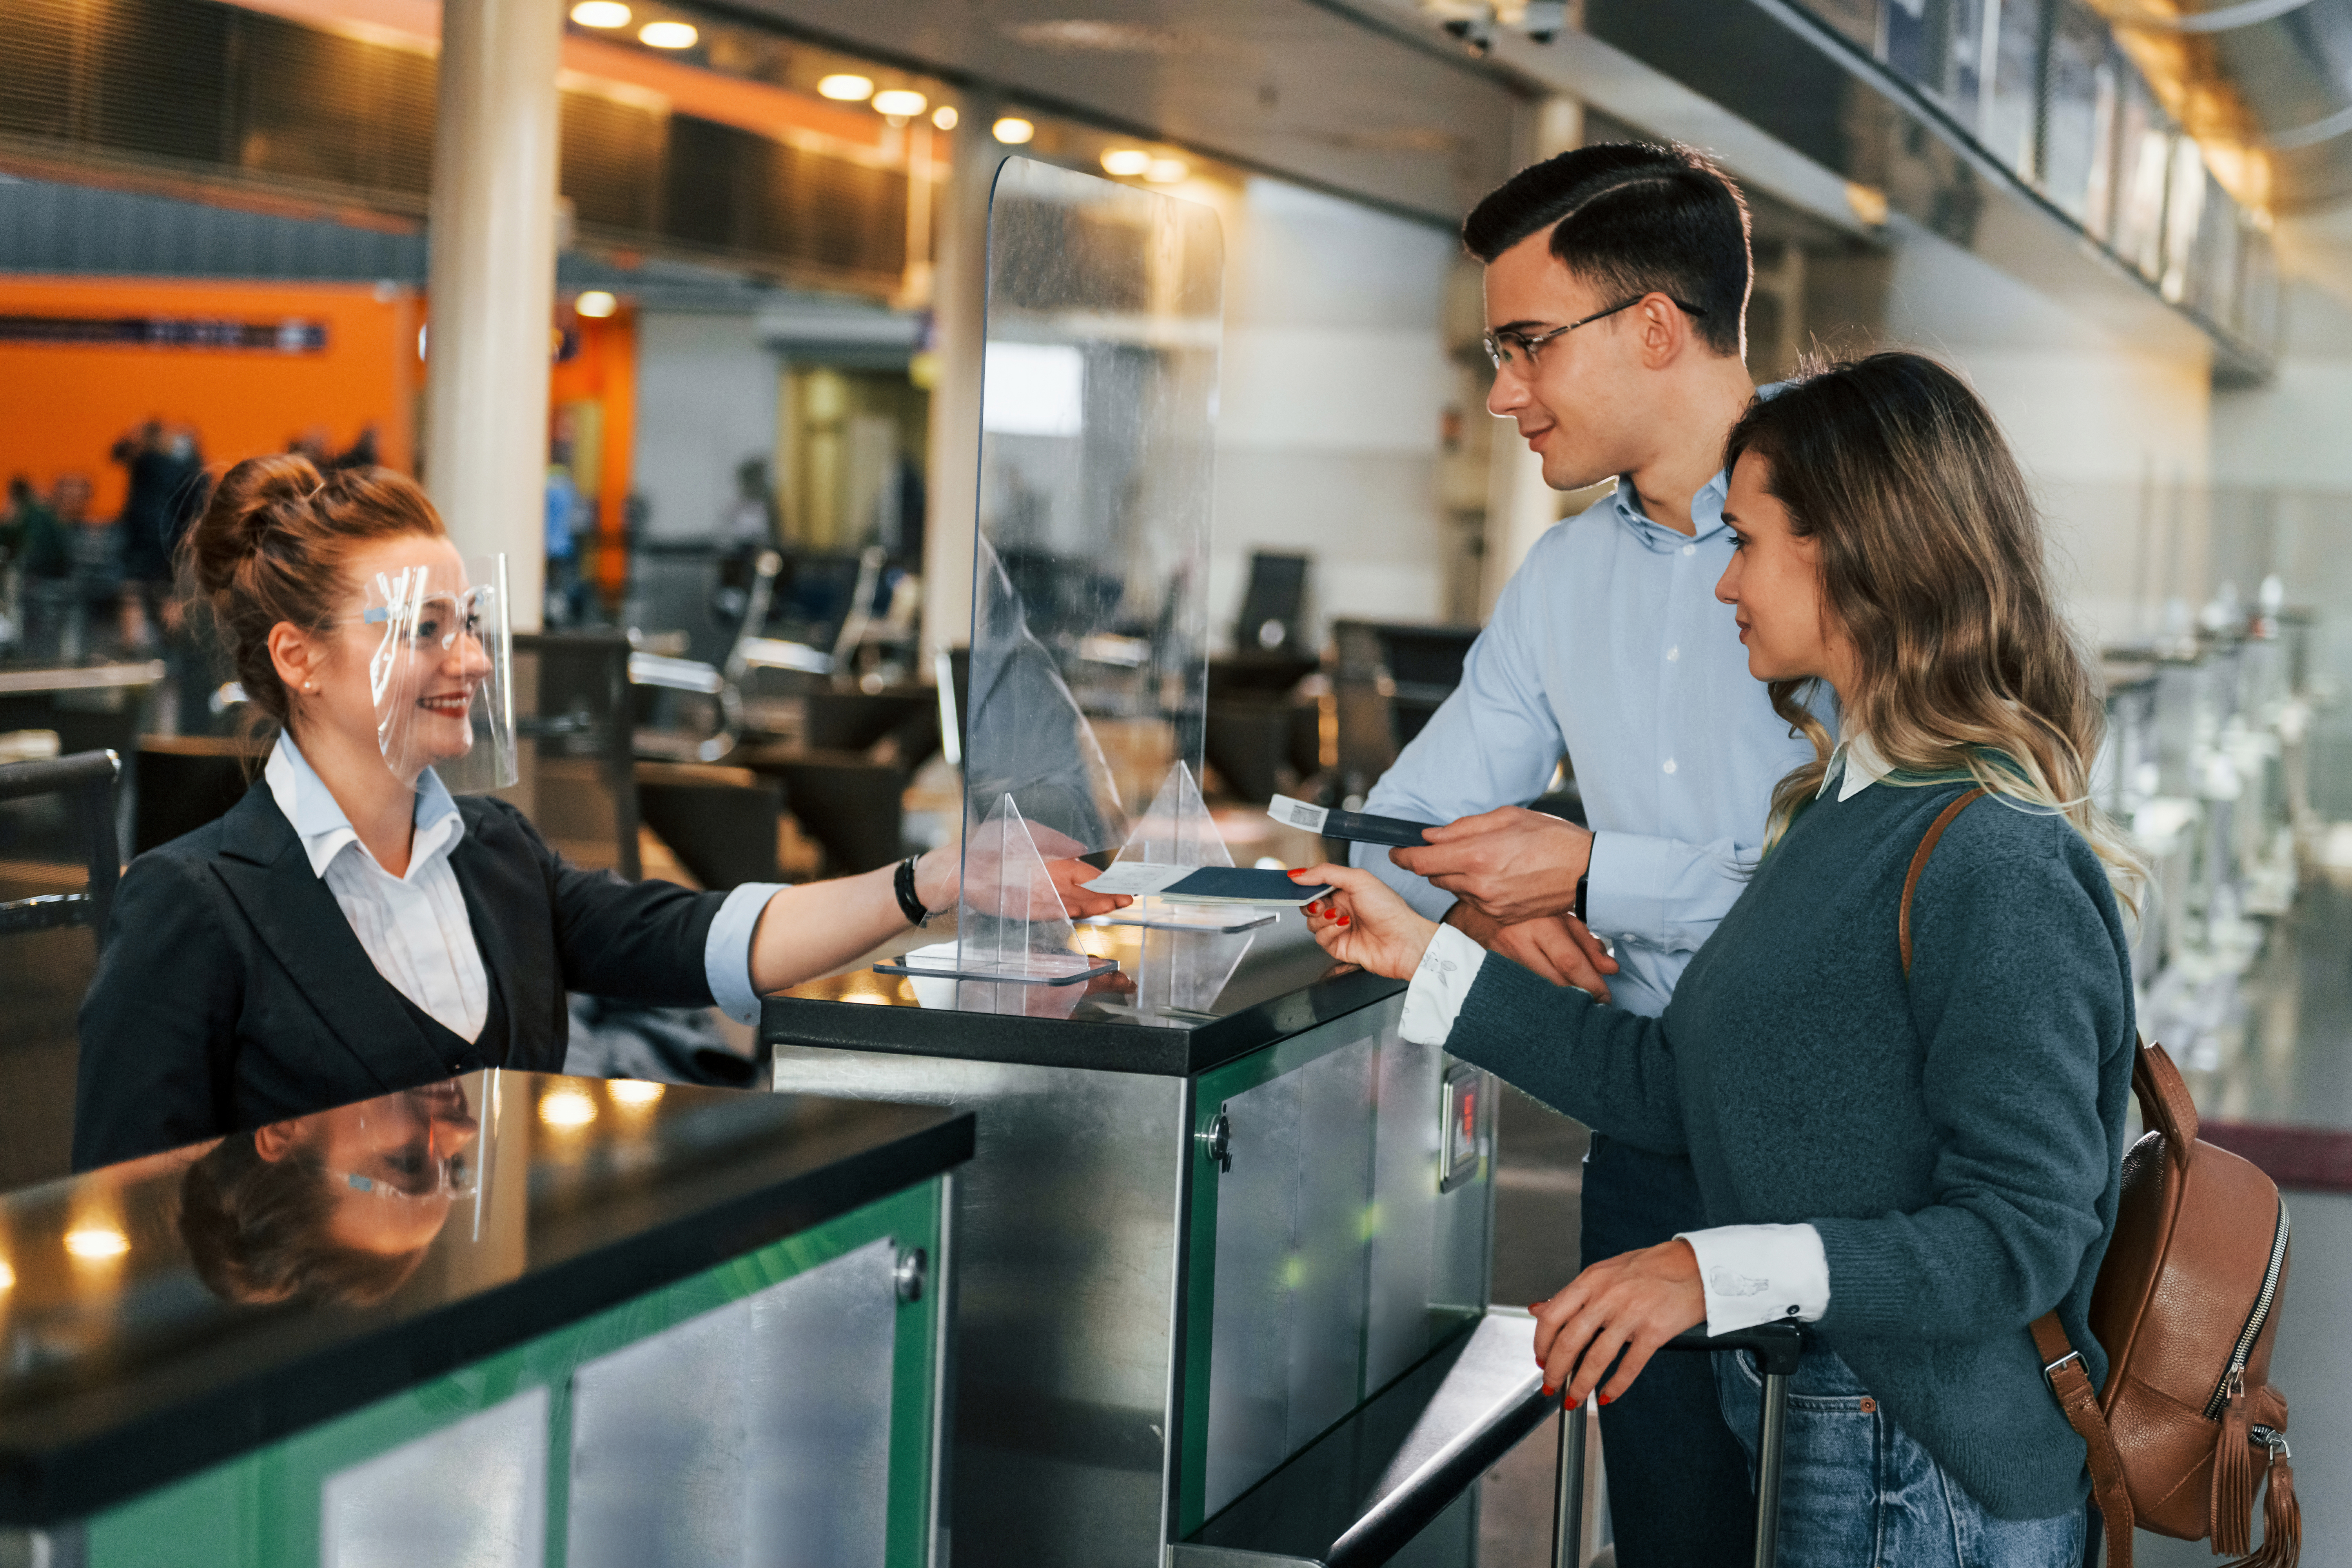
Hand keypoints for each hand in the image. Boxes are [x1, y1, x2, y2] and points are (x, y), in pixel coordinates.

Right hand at [908, 846, 1135, 921]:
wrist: (959, 873)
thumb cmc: (989, 846)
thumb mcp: (1024, 831)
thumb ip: (1054, 840)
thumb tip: (1079, 850)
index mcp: (1051, 864)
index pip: (1088, 874)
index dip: (1108, 880)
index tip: (1125, 882)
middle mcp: (1050, 886)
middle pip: (1088, 894)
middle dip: (1110, 896)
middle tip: (1129, 897)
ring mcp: (1040, 903)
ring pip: (1077, 907)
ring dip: (1098, 907)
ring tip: (1116, 904)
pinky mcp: (1029, 913)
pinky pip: (1059, 914)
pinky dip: (1076, 913)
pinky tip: (1087, 912)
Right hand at [1292, 863, 1440, 980]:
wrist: (1403, 941)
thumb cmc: (1391, 910)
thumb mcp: (1359, 880)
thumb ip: (1326, 873)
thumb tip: (1300, 873)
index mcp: (1346, 889)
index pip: (1316, 885)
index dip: (1306, 885)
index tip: (1297, 883)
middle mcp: (1342, 908)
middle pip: (1309, 905)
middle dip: (1312, 903)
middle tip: (1321, 903)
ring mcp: (1339, 928)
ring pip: (1311, 922)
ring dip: (1323, 918)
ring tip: (1341, 916)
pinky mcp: (1338, 946)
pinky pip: (1320, 938)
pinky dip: (1330, 931)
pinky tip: (1345, 927)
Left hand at [1390, 806, 1591, 925]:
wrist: (1586, 871)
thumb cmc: (1551, 838)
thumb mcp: (1506, 817)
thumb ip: (1463, 828)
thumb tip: (1431, 835)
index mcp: (1476, 856)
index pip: (1422, 861)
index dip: (1403, 856)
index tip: (1397, 851)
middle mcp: (1479, 885)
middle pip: (1435, 876)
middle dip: (1435, 862)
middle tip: (1451, 848)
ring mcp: (1490, 905)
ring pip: (1455, 889)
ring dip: (1459, 875)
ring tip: (1487, 859)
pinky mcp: (1502, 917)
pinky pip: (1475, 902)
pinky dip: (1477, 889)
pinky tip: (1499, 876)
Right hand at [1451, 906, 1617, 1002]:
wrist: (1481, 907)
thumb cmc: (1528, 909)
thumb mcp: (1562, 916)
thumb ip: (1587, 942)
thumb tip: (1610, 969)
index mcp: (1541, 924)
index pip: (1570, 962)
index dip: (1591, 983)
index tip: (1605, 996)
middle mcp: (1520, 942)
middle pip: (1556, 981)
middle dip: (1581, 995)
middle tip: (1598, 1003)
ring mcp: (1505, 958)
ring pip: (1541, 988)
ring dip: (1564, 998)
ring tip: (1580, 1001)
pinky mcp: (1497, 969)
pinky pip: (1527, 988)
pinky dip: (1544, 995)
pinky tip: (1555, 998)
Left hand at [1531, 1240, 1705, 1404]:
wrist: (1696, 1265)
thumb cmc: (1651, 1268)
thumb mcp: (1604, 1272)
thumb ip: (1573, 1294)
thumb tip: (1538, 1309)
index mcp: (1591, 1280)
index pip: (1552, 1316)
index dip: (1541, 1344)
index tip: (1540, 1360)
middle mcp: (1607, 1296)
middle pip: (1569, 1341)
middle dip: (1555, 1371)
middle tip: (1551, 1386)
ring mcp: (1631, 1314)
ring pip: (1596, 1358)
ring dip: (1581, 1385)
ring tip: (1573, 1399)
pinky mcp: (1655, 1331)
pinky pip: (1629, 1366)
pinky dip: (1615, 1386)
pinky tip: (1607, 1395)